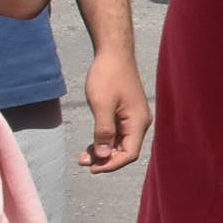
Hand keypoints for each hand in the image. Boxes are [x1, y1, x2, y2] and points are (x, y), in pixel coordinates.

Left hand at [80, 44, 151, 170]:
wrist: (114, 54)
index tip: (92, 168)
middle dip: (105, 159)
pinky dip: (106, 141)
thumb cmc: (108, 76)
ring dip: (104, 152)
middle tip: (82, 161)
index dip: (111, 164)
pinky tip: (92, 143)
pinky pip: (119, 134)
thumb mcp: (102, 105)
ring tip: (84, 155)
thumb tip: (104, 156)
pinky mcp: (127, 114)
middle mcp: (140, 122)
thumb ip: (104, 132)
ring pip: (121, 144)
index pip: (129, 153)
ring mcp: (134, 118)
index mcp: (138, 122)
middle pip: (126, 151)